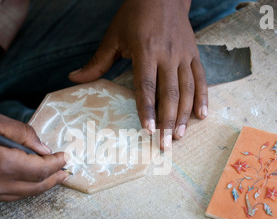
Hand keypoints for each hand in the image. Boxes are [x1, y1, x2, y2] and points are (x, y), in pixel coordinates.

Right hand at [0, 106, 68, 200]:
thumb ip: (22, 134)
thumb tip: (43, 148)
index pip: (39, 169)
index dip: (56, 163)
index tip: (65, 156)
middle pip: (35, 186)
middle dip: (53, 178)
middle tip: (66, 171)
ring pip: (23, 194)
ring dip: (40, 185)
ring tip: (53, 176)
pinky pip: (9, 196)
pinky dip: (24, 188)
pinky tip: (29, 180)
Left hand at [69, 0, 207, 149]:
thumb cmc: (134, 15)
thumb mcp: (114, 36)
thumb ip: (97, 62)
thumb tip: (73, 78)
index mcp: (146, 51)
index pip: (146, 86)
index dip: (147, 109)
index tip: (148, 130)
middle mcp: (167, 55)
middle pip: (169, 94)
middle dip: (167, 122)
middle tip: (165, 144)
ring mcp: (183, 55)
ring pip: (186, 90)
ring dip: (184, 115)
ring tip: (180, 136)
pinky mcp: (194, 54)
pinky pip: (201, 78)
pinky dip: (202, 97)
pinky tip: (202, 115)